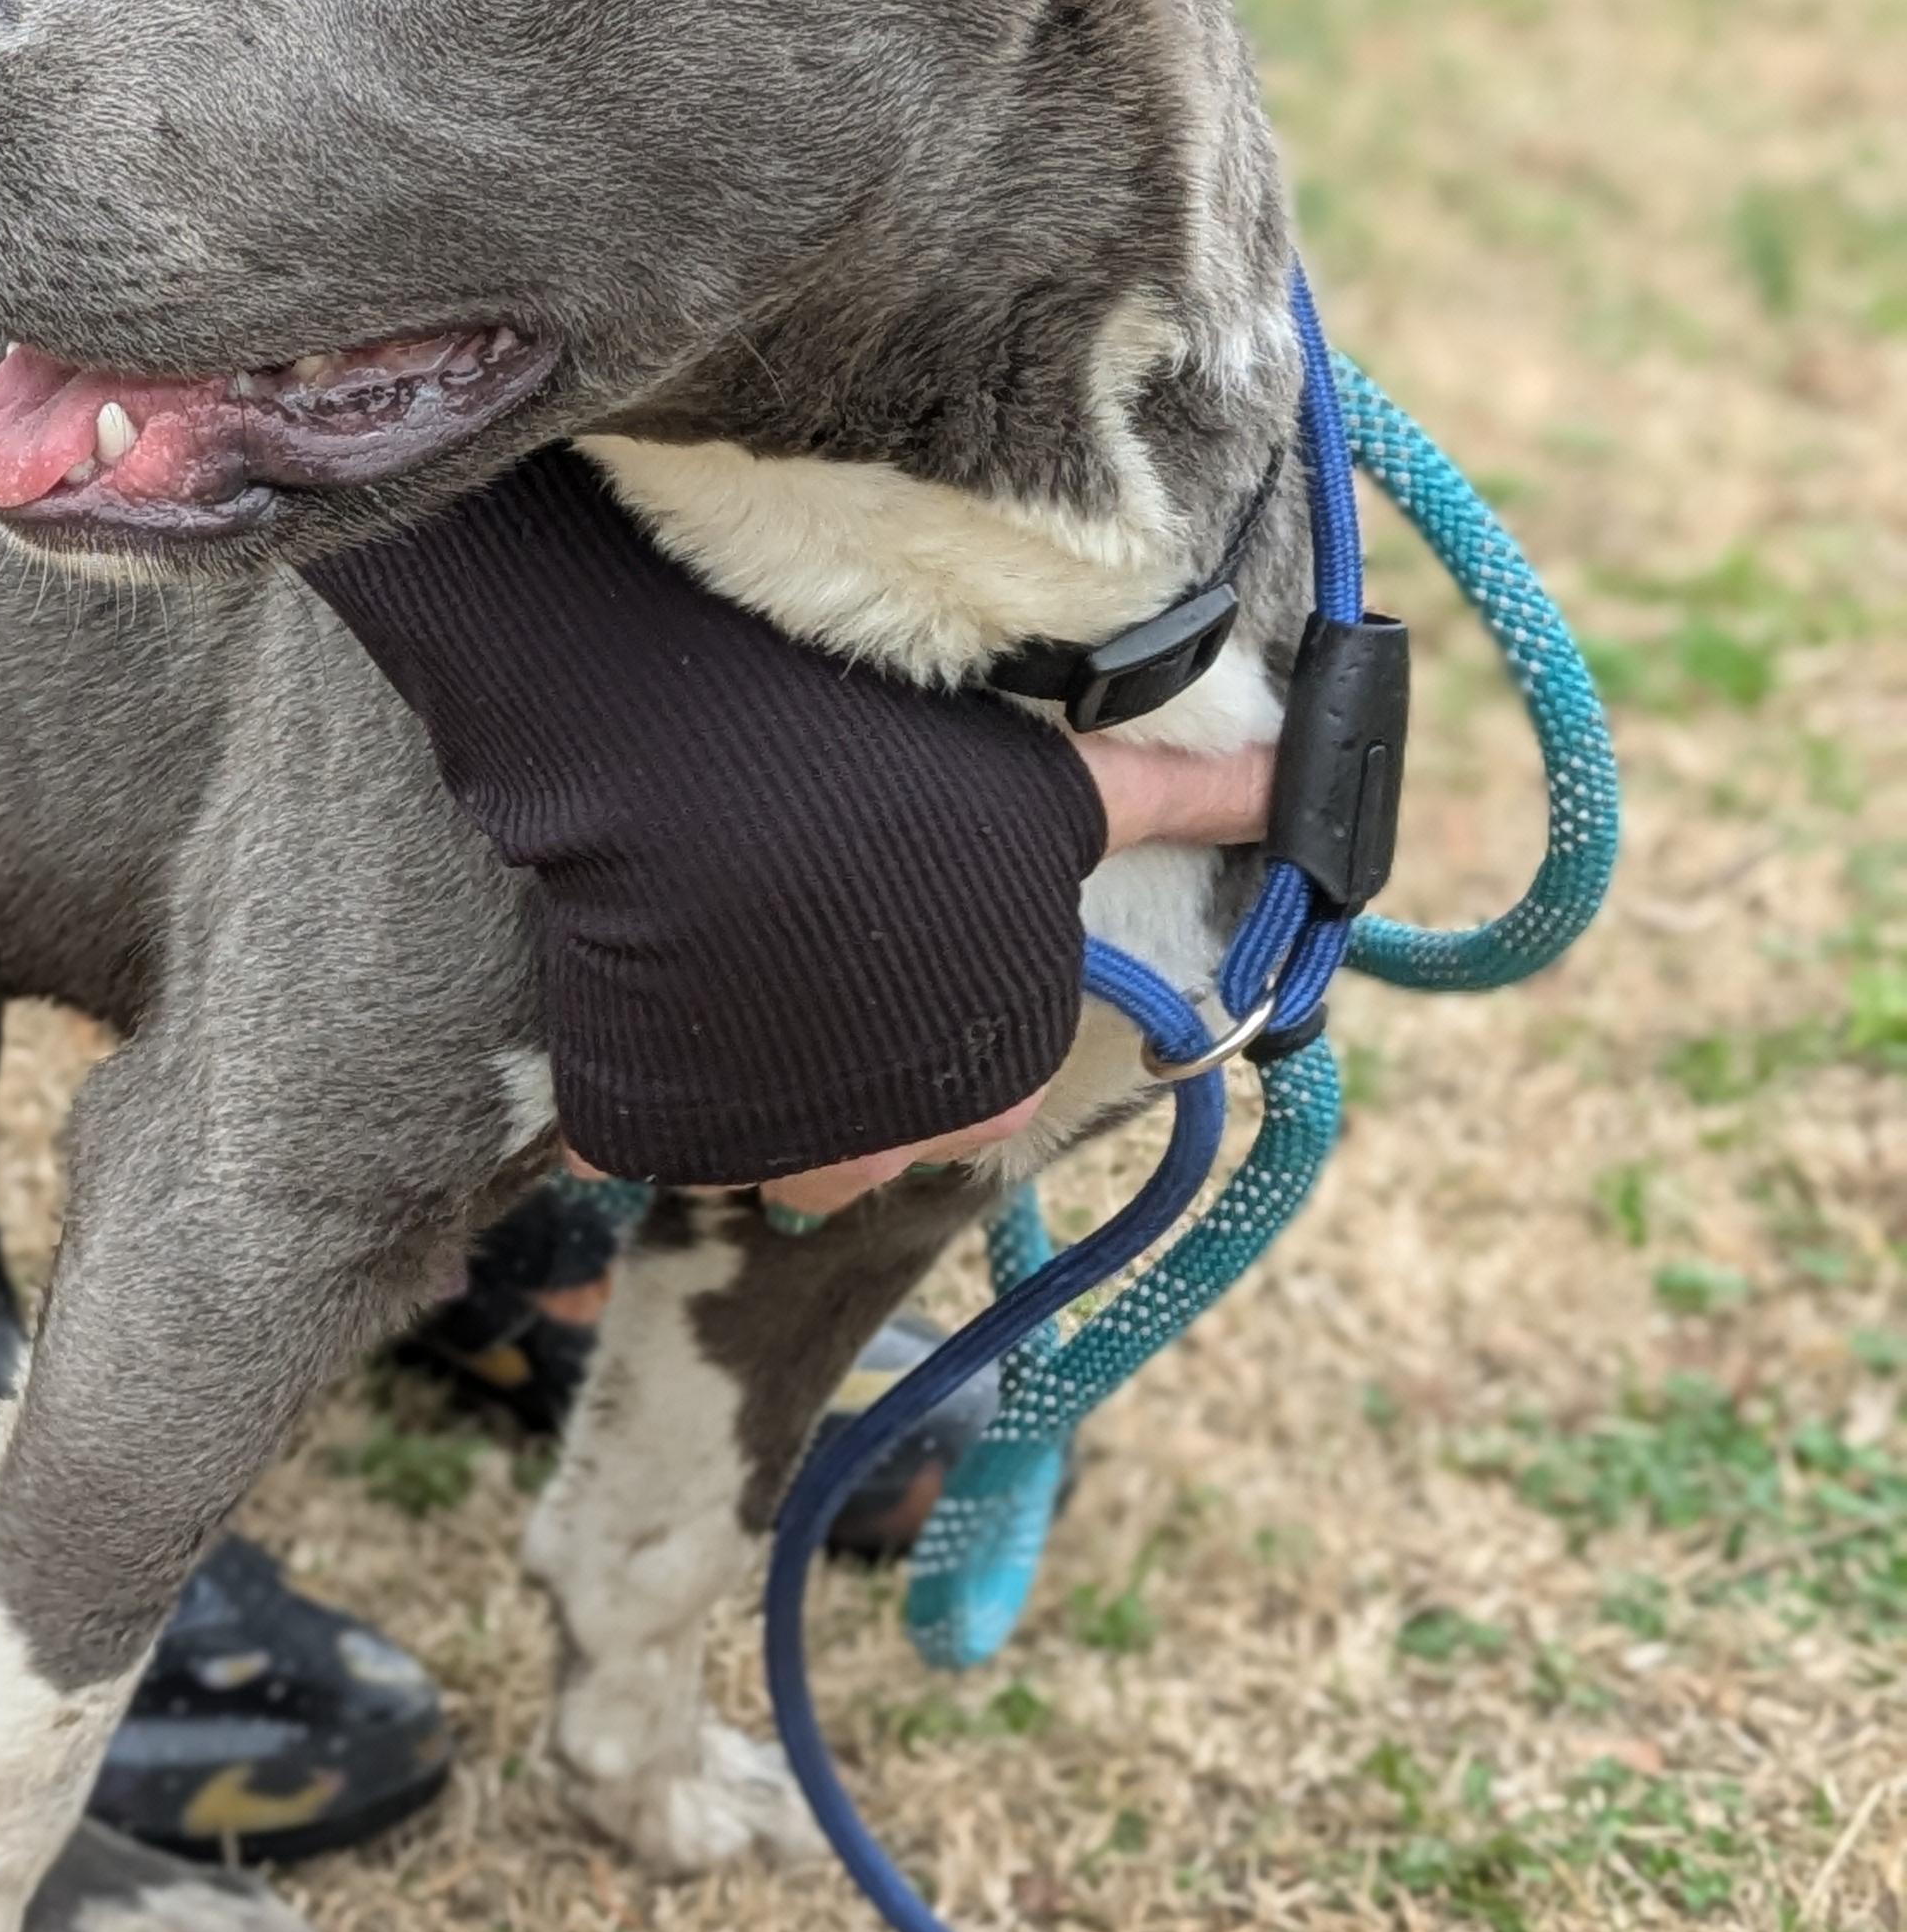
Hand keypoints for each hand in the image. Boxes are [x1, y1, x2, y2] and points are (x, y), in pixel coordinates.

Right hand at [560, 722, 1281, 1211]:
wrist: (696, 779)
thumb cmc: (899, 783)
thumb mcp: (1056, 786)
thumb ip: (1176, 800)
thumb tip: (1295, 776)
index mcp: (988, 1091)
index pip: (985, 1096)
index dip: (953, 1017)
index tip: (917, 944)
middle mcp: (878, 1151)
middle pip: (870, 1145)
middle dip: (853, 1076)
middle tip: (823, 957)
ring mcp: (750, 1151)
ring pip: (761, 1156)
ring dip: (756, 1102)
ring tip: (738, 985)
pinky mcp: (637, 1134)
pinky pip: (641, 1142)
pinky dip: (644, 1098)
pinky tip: (647, 1006)